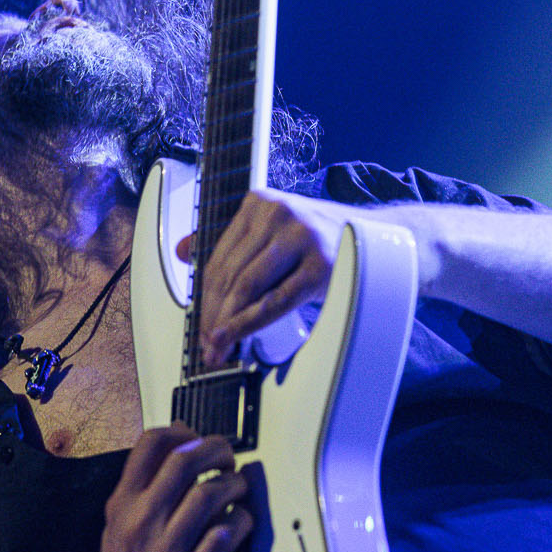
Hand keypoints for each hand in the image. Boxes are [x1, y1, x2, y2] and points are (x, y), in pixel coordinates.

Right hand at [71, 427, 253, 551]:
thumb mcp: (118, 531)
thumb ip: (142, 493)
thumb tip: (177, 452)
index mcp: (123, 507)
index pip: (150, 444)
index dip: (183, 431)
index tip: (198, 439)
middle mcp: (142, 524)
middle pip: (185, 460)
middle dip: (217, 451)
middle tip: (228, 460)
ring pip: (210, 495)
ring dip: (235, 486)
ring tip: (239, 493)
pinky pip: (225, 538)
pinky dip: (241, 524)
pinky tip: (241, 525)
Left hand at [176, 189, 350, 367]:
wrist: (369, 238)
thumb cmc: (314, 242)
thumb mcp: (269, 231)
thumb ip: (229, 241)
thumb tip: (182, 251)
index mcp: (259, 203)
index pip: (219, 257)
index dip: (203, 297)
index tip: (200, 327)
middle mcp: (277, 213)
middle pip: (230, 274)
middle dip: (213, 315)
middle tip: (208, 346)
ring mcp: (301, 236)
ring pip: (248, 287)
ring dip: (229, 323)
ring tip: (220, 348)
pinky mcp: (321, 264)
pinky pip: (276, 300)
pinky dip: (252, 322)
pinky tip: (238, 336)